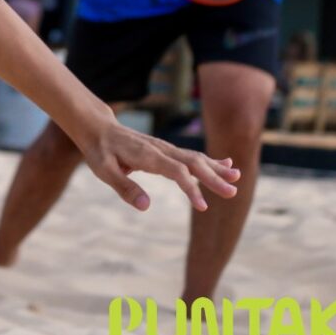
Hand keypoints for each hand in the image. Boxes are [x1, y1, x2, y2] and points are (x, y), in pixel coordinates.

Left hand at [78, 118, 239, 211]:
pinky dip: (209, 160)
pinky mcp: (166, 150)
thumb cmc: (100, 151)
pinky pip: (191, 155)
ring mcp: (165, 148)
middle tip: (233, 192)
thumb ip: (124, 187)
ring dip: (216, 168)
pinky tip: (226, 164)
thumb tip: (146, 206)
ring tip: (237, 177)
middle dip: (213, 178)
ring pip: (194, 157)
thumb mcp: (104, 171)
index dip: (191, 188)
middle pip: (192, 163)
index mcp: (147, 156)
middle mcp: (160, 150)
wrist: (98, 128)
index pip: (176, 172)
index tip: (203, 206)